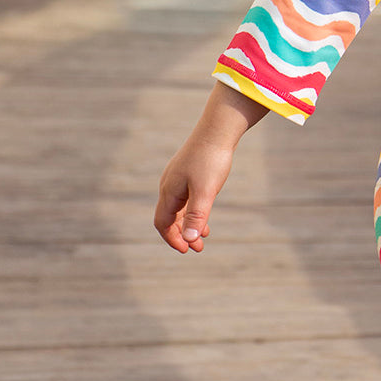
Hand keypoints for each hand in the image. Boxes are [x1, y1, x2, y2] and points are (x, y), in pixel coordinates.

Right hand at [153, 82, 267, 252]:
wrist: (218, 129)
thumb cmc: (211, 160)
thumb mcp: (206, 191)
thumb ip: (197, 215)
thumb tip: (190, 239)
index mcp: (169, 191)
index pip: (162, 222)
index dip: (172, 238)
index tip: (187, 250)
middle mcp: (169, 185)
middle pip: (169, 217)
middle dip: (182, 234)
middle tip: (198, 248)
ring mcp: (178, 178)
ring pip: (179, 208)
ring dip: (189, 224)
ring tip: (204, 237)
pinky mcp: (189, 172)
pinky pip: (186, 197)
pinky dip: (194, 210)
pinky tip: (206, 215)